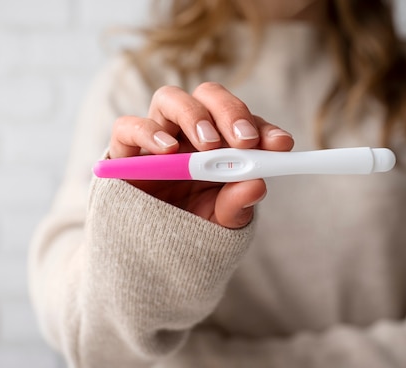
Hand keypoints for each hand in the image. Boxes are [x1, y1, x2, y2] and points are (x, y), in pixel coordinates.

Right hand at [108, 83, 293, 228]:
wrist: (149, 253)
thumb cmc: (192, 228)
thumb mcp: (221, 222)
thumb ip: (237, 206)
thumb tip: (257, 186)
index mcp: (221, 146)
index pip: (245, 123)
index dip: (265, 129)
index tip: (281, 145)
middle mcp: (189, 133)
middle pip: (209, 96)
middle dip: (231, 112)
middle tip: (245, 140)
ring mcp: (157, 137)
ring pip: (170, 98)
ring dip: (194, 115)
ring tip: (209, 145)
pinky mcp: (125, 151)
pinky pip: (128, 126)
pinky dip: (148, 132)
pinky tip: (168, 150)